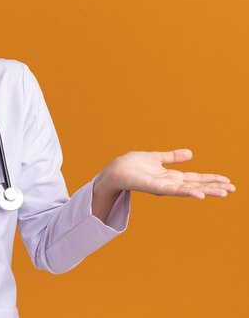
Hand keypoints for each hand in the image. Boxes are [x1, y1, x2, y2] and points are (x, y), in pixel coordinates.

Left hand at [96, 149, 235, 198]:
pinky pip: (173, 190)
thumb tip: (191, 153)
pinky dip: (187, 192)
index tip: (228, 181)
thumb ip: (172, 157)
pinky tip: (199, 195)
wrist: (115, 170)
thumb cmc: (132, 165)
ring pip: (189, 189)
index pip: (195, 178)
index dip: (211, 179)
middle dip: (214, 187)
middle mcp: (170, 183)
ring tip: (223, 193)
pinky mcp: (155, 187)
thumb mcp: (156, 158)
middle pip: (196, 185)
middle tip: (233, 189)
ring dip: (206, 191)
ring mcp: (163, 187)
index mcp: (171, 176)